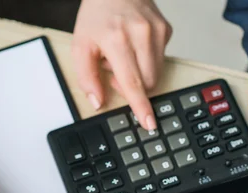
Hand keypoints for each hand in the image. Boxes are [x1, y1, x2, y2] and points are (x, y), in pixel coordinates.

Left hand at [72, 0, 171, 129]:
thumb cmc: (98, 15)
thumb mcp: (80, 45)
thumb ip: (86, 77)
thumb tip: (98, 101)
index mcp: (117, 40)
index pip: (133, 82)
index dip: (141, 106)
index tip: (149, 122)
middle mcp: (141, 35)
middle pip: (148, 82)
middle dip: (133, 87)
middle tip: (116, 72)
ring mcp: (157, 32)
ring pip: (156, 73)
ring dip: (140, 73)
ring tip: (125, 56)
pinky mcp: (166, 30)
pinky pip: (160, 59)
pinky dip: (147, 60)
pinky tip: (135, 46)